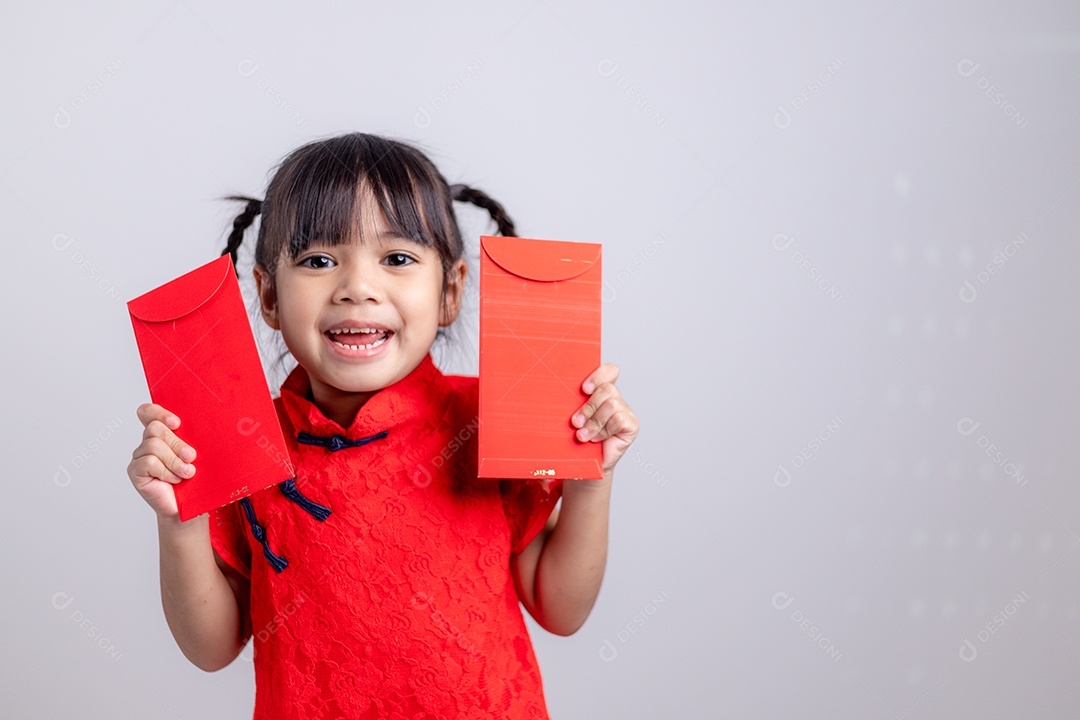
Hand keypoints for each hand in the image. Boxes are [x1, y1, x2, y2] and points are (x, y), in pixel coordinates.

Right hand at [127, 403, 198, 519]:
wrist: (189, 507)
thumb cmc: (195, 480)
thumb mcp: (197, 455)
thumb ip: (192, 438)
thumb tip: (203, 423)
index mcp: (161, 434)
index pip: (147, 412)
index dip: (158, 412)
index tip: (177, 423)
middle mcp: (147, 443)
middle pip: (155, 428)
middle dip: (177, 442)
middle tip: (191, 457)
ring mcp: (139, 457)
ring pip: (153, 445)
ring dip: (174, 460)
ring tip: (187, 473)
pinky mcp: (135, 471)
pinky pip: (149, 462)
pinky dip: (166, 471)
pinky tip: (174, 480)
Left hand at [571, 363, 638, 474]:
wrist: (585, 465)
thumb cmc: (574, 439)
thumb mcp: (569, 417)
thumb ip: (569, 403)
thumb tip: (552, 391)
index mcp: (600, 391)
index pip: (609, 372)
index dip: (598, 376)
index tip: (584, 389)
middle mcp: (615, 399)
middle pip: (608, 389)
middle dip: (589, 406)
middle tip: (575, 422)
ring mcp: (625, 411)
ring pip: (612, 404)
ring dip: (594, 422)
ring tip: (583, 436)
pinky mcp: (631, 425)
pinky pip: (619, 419)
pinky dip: (604, 430)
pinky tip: (597, 439)